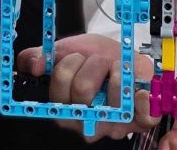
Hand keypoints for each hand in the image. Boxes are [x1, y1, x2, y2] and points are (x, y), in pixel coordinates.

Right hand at [17, 34, 155, 141]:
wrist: (125, 60)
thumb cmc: (97, 60)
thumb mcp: (67, 50)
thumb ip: (43, 55)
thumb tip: (33, 64)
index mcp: (64, 108)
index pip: (59, 88)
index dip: (69, 65)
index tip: (77, 57)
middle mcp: (87, 122)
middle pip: (82, 90)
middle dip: (93, 64)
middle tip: (99, 61)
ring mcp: (113, 125)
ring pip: (112, 98)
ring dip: (117, 72)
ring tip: (117, 69)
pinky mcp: (138, 123)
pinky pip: (143, 117)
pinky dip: (143, 100)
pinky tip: (138, 89)